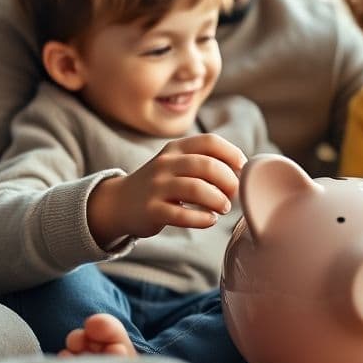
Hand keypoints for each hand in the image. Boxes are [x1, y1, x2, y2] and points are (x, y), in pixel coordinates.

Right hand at [88, 133, 245, 245]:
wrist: (119, 203)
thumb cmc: (161, 185)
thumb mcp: (177, 165)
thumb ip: (204, 163)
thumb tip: (243, 172)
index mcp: (176, 149)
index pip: (210, 142)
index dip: (232, 154)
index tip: (243, 169)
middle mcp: (166, 164)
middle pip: (207, 165)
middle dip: (229, 180)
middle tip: (235, 194)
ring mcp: (157, 187)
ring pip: (196, 189)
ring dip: (218, 200)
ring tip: (223, 207)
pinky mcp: (151, 210)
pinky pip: (181, 214)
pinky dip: (201, 218)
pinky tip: (210, 220)